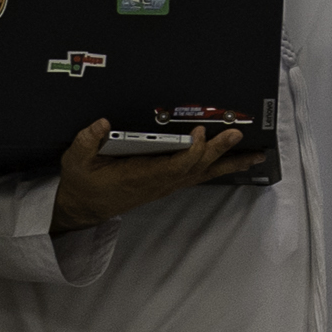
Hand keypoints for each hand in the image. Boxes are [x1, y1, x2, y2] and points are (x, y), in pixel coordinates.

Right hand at [51, 118, 263, 232]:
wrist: (83, 207)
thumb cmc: (82, 182)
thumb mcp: (75, 161)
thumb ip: (86, 141)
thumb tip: (101, 123)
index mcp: (140, 176)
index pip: (174, 165)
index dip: (191, 151)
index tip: (200, 133)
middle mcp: (159, 182)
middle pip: (195, 167)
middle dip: (218, 151)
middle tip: (238, 134)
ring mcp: (166, 184)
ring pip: (202, 173)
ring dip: (229, 163)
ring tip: (256, 155)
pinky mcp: (167, 183)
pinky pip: (197, 174)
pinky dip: (217, 166)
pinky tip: (234, 160)